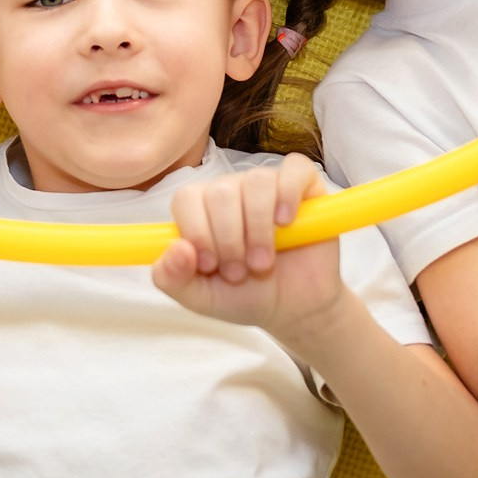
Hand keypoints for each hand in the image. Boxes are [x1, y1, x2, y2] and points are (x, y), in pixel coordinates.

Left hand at [153, 153, 344, 348]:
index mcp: (202, 210)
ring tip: (263, 262)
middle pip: (220, 192)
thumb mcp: (201, 298)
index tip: (209, 265)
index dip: (196, 231)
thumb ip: (173, 278)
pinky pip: (294, 169)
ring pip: (256, 182)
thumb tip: (176, 248)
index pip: (187, 198)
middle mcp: (233, 190)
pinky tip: (287, 222)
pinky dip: (289, 194)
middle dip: (229, 239)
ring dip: (258, 227)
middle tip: (240, 271)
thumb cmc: (244, 296)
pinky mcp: (304, 185)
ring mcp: (268, 184)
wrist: (294, 307)